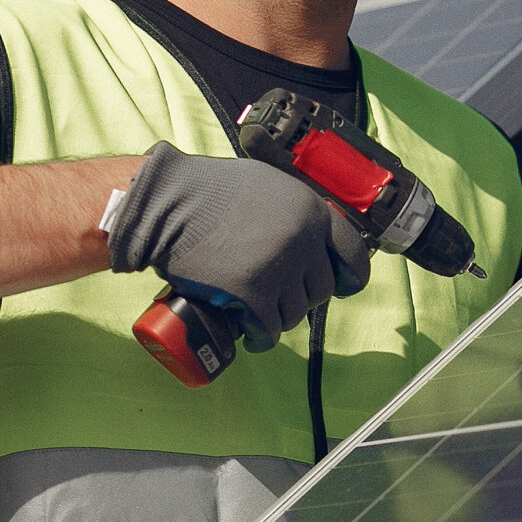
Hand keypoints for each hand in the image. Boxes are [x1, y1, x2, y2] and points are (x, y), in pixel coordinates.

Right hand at [106, 143, 370, 345]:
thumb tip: (313, 239)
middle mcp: (302, 238)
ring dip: (278, 318)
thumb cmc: (210, 191)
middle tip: (277, 297)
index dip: (350, 275)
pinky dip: (260, 337)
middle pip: (320, 289)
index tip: (341, 287)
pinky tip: (252, 335)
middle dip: (300, 298)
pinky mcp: (252, 293)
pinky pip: (268, 330)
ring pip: (295, 313)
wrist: (168, 202)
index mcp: (310, 209)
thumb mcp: (268, 184)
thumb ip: (295, 209)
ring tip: (258, 312)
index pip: (353, 252)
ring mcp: (278, 266)